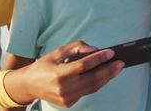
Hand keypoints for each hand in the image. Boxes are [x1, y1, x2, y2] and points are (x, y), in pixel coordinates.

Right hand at [5, 41, 123, 106]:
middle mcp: (63, 88)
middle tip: (120, 62)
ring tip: (116, 69)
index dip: (99, 58)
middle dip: (109, 70)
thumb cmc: (44, 65)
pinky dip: (96, 83)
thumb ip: (76, 48)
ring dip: (107, 78)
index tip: (110, 52)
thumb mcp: (57, 52)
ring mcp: (67, 98)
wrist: (29, 85)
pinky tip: (103, 75)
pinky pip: (86, 92)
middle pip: (92, 79)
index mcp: (59, 74)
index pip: (84, 66)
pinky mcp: (69, 103)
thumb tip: (95, 50)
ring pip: (92, 87)